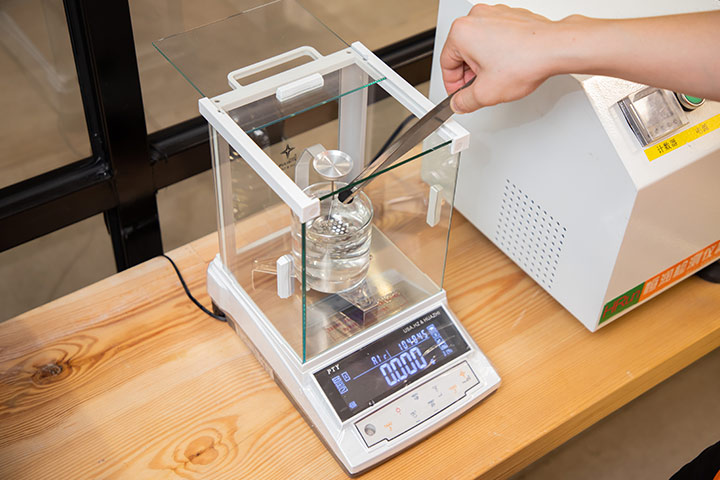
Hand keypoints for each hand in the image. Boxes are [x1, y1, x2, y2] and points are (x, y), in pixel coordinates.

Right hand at [440, 4, 565, 112]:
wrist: (556, 48)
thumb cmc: (526, 60)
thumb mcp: (486, 93)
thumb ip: (464, 102)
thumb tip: (458, 103)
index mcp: (462, 32)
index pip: (445, 63)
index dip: (452, 85)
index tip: (458, 94)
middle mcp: (477, 17)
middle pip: (462, 53)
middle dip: (470, 74)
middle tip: (480, 89)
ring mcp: (495, 14)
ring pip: (480, 45)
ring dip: (485, 64)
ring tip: (499, 78)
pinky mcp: (511, 16)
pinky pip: (496, 37)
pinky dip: (499, 53)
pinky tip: (510, 66)